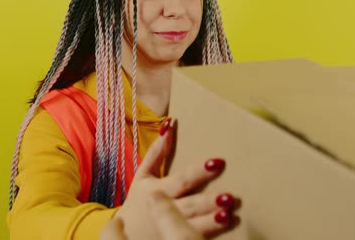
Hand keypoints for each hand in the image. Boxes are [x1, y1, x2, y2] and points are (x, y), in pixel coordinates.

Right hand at [113, 119, 239, 238]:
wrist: (124, 235)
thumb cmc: (137, 202)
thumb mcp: (141, 177)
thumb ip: (155, 153)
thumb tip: (169, 126)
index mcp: (158, 191)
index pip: (182, 180)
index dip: (199, 172)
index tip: (218, 162)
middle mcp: (166, 210)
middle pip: (190, 205)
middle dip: (208, 201)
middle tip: (230, 196)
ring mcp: (171, 230)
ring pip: (194, 225)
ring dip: (213, 220)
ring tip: (230, 212)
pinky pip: (196, 238)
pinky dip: (212, 233)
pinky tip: (229, 224)